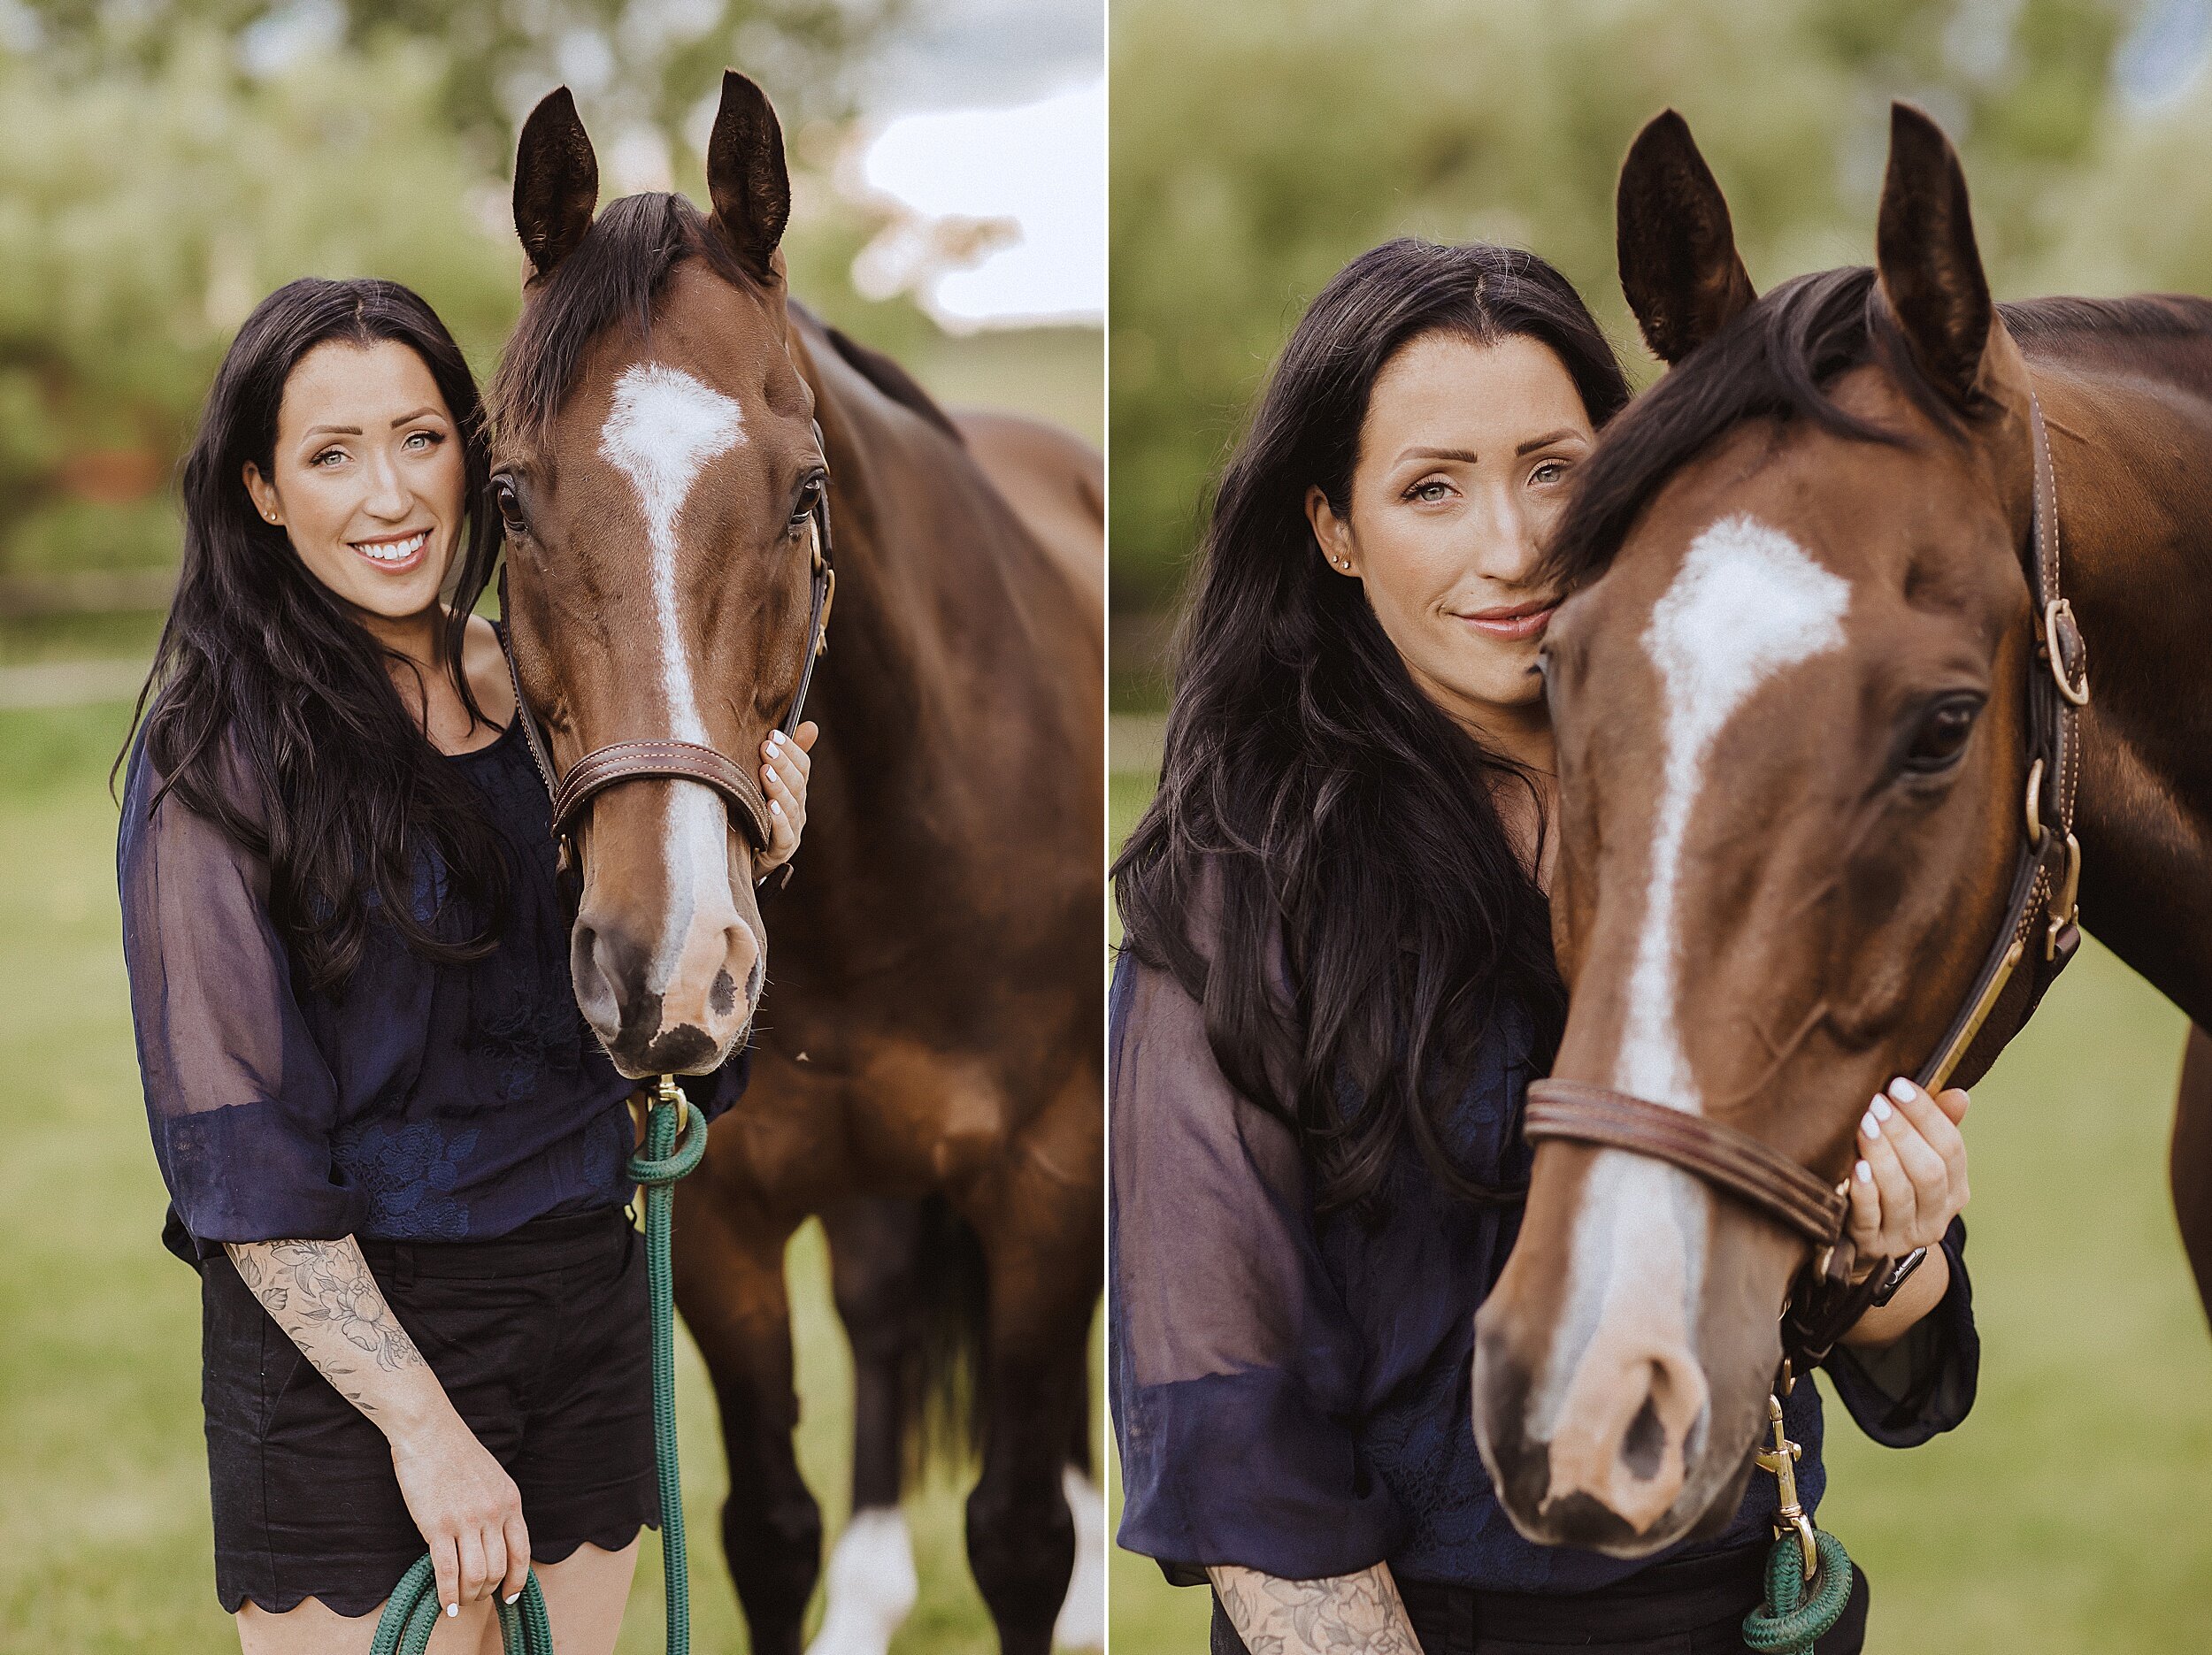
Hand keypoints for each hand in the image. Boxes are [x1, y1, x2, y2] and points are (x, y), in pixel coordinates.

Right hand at [388, 1412, 530, 1615]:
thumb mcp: (492, 1478)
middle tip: (475, 1598)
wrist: (429, 1431)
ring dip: (468, 1596)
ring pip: (476, 1575)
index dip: (518, 1580)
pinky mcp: (437, 1526)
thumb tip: (495, 1542)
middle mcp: (494, 1513)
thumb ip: (498, 1508)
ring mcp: (466, 1521)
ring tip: (459, 1601)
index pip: (522, 1552)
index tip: (509, 1595)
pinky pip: (447, 1572)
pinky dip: (447, 1595)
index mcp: (511, 1501)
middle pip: (499, 1569)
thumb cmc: (456, 1453)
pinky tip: (444, 1605)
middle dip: (488, 1591)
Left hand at [755, 719, 816, 875]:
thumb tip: (811, 726)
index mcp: (796, 791)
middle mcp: (798, 810)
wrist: (738, 857)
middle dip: (782, 764)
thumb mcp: (766, 783)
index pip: (803, 767)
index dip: (791, 749)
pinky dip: (778, 821)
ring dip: (778, 788)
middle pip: (797, 784)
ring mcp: (792, 832)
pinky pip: (783, 836)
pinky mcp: (780, 852)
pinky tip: (769, 807)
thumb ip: (788, 756)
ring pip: (791, 807)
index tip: (773, 734)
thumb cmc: (753, 812)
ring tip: (764, 772)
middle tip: (766, 746)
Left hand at [1847, 1076, 1970, 1266]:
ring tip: (1863, 1125)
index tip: (1899, 1085)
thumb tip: (1959, 1095)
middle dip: (1902, 1133)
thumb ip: (1937, 1126)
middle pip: (1928, 1172)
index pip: (1951, 1149)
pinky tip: (1855, 1168)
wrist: (1868, 1243)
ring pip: (1900, 1195)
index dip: (1927, 1115)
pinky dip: (1865, 1193)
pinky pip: (1870, 1219)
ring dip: (1882, 1156)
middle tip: (1876, 1103)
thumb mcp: (1917, 1157)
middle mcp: (1936, 1216)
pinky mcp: (1872, 1246)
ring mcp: (1905, 1235)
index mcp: (1955, 1190)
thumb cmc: (1894, 1183)